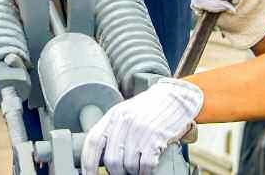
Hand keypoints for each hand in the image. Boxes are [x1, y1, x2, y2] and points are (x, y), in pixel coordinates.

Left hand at [80, 79, 202, 174]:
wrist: (177, 96)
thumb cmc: (151, 107)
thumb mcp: (127, 113)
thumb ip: (113, 130)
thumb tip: (100, 156)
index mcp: (114, 116)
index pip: (93, 142)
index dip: (88, 163)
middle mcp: (124, 122)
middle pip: (111, 159)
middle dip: (117, 171)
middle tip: (124, 170)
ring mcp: (140, 129)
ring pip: (128, 165)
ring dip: (133, 171)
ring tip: (138, 167)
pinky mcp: (156, 137)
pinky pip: (145, 165)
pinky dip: (145, 171)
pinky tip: (148, 167)